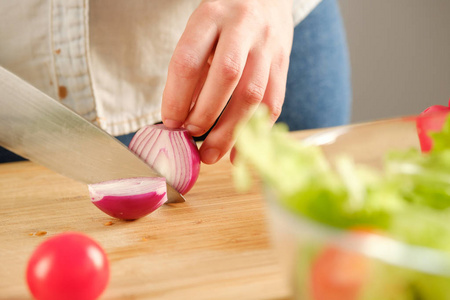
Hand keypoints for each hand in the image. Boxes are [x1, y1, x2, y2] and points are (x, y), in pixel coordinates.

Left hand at [161, 0, 293, 163]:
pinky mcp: (284, 62)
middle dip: (206, 114)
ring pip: (253, 93)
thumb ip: (194, 69)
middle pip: (226, 76)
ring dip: (231, 131)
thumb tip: (182, 117)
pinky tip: (241, 151)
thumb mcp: (202, 30)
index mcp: (211, 15)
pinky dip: (256, 131)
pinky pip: (274, 101)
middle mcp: (242, 27)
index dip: (176, 97)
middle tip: (191, 138)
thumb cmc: (225, 18)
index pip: (189, 60)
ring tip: (211, 155)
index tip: (170, 122)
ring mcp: (268, 45)